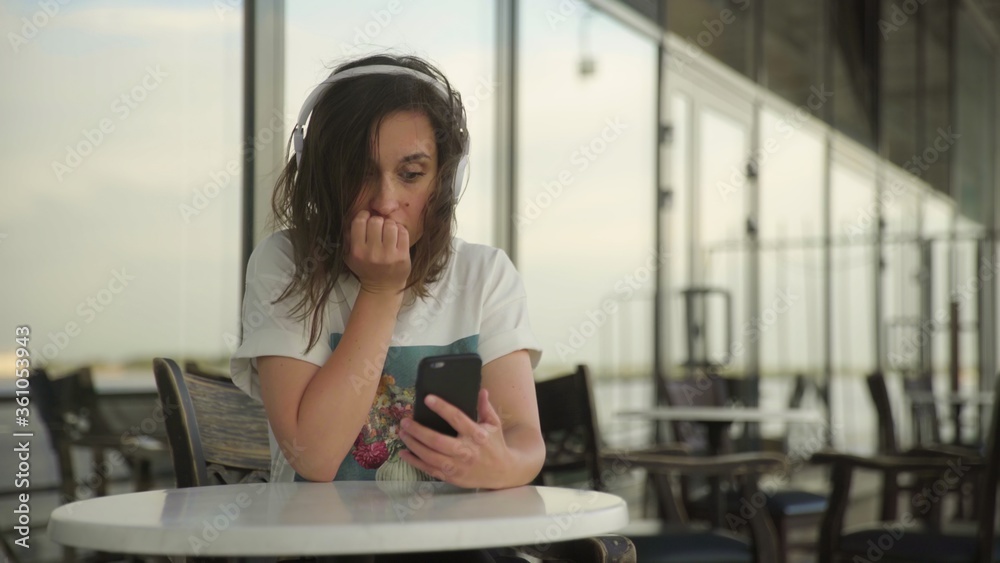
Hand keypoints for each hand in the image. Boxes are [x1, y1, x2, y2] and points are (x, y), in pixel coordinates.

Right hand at [344, 210, 409, 294]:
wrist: (382, 287)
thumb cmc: (366, 269)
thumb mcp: (350, 257)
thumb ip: (348, 238)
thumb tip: (354, 217)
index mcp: (357, 251)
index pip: (359, 222)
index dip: (364, 216)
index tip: (367, 218)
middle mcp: (372, 253)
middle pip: (376, 221)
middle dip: (378, 221)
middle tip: (379, 227)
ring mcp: (389, 255)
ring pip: (390, 225)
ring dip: (390, 225)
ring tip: (388, 231)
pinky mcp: (402, 256)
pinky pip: (403, 232)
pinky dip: (400, 230)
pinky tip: (396, 235)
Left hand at [397, 389, 512, 488]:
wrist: (502, 472)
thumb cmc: (495, 444)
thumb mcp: (494, 424)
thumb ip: (485, 407)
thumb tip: (481, 390)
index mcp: (477, 435)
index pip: (457, 418)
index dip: (442, 408)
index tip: (427, 399)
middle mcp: (466, 451)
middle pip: (437, 441)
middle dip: (418, 431)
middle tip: (405, 421)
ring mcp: (457, 466)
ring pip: (430, 456)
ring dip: (413, 445)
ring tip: (402, 433)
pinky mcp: (452, 477)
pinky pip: (429, 470)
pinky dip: (414, 462)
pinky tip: (404, 453)